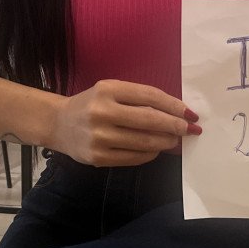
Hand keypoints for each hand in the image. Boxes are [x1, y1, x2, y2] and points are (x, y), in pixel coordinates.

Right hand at [51, 79, 200, 167]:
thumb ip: (137, 97)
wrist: (58, 124)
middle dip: (175, 125)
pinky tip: (156, 149)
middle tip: (189, 129)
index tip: (190, 112)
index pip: (149, 96)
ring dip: (166, 141)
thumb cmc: (91, 104)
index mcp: (107, 90)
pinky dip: (150, 154)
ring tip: (175, 139)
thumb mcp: (109, 90)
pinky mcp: (98, 157)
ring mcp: (99, 136)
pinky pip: (133, 157)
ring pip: (144, 141)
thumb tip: (175, 112)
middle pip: (149, 120)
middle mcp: (102, 112)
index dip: (174, 105)